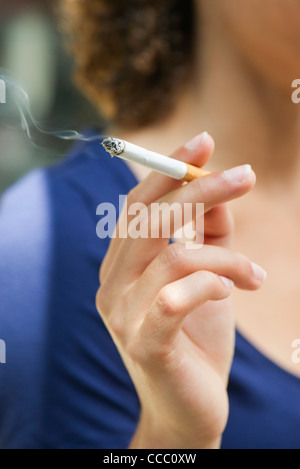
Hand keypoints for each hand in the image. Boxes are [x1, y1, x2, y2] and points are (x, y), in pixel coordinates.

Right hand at [96, 133, 265, 448]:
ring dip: (226, 257)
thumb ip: (204, 237)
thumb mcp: (204, 278)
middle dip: (199, 190)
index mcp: (121, 265)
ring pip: (173, 257)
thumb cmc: (196, 338)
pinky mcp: (144, 343)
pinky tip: (235, 292)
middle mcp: (112, 285)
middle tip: (245, 175)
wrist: (186, 408)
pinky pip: (177, 299)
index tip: (204, 143)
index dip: (169, 171)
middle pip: (150, 220)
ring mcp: (122, 315)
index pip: (137, 206)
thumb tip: (217, 195)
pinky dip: (212, 285)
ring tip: (256, 275)